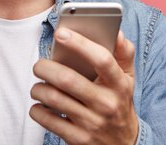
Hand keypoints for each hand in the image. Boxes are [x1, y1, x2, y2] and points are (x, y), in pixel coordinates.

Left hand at [30, 29, 138, 144]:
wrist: (124, 144)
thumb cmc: (119, 101)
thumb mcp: (128, 78)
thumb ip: (124, 52)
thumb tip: (117, 32)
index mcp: (119, 84)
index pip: (102, 59)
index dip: (80, 43)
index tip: (61, 32)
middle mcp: (107, 103)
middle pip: (68, 79)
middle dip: (45, 68)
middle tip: (39, 65)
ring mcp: (92, 123)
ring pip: (54, 99)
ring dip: (38, 89)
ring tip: (38, 86)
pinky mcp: (78, 139)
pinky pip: (48, 120)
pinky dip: (37, 110)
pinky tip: (40, 106)